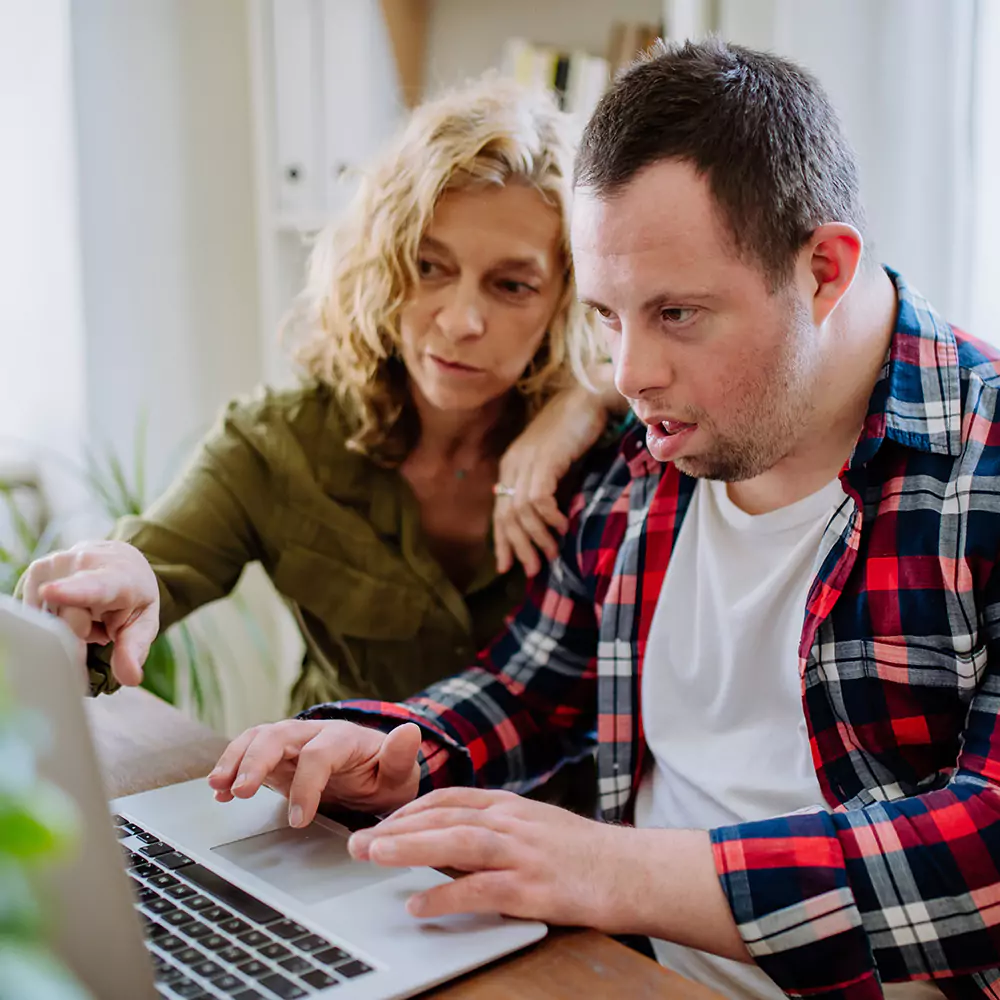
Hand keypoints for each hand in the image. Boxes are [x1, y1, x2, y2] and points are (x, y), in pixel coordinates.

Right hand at [20, 540, 159, 685]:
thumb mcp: (143, 621)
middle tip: (101, 624)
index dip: (71, 592)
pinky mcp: (36, 573)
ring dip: (67, 627)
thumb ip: (134, 649)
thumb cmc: (132, 595)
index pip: (91, 586)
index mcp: (115, 576)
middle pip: (66, 621)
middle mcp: (82, 563)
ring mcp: (56, 565)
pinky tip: (68, 608)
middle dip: (82, 635)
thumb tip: (130, 679)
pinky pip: (37, 615)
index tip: (51, 592)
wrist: (120, 560)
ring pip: (50, 620)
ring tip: (85, 613)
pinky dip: (53, 619)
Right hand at [207, 719, 421, 826]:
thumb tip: (410, 731)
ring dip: (235, 759)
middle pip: (278, 735)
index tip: (298, 820)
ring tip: (217, 787)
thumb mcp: (400, 773)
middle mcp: (313, 734)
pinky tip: (219, 793)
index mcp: (343, 738)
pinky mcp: (277, 759)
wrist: (375, 774)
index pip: (318, 754)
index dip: (306, 785)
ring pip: (258, 738)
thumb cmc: (386, 775)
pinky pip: (249, 754)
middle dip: (256, 760)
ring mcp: (292, 744)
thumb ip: (401, 756)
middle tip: (239, 791)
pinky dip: (231, 768)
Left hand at [347, 787, 629, 928]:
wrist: (635, 871)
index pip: (450, 798)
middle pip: (444, 816)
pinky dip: (445, 895)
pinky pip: (480, 890)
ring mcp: (523, 853)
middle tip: (358, 841)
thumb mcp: (539, 826)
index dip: (411, 809)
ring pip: (456, 842)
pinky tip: (418, 905)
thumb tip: (452, 840)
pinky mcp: (533, 888)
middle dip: (396, 826)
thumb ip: (499, 828)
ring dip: (410, 847)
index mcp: (512, 806)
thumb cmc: (587, 854)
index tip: (382, 822)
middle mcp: (513, 822)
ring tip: (373, 856)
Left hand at [494, 385, 609, 575]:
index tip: (508, 566)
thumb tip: (535, 510)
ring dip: (537, 537)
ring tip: (552, 552)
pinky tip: (563, 526)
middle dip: (518, 547)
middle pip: (506, 516)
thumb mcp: (551, 456)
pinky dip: (549, 518)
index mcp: (511, 464)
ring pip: (521, 513)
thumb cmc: (576, 427)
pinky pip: (538, 500)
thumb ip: (539, 480)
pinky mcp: (544, 460)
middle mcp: (513, 464)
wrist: (589, 396)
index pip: (500, 510)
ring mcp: (527, 462)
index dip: (502, 541)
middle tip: (533, 570)